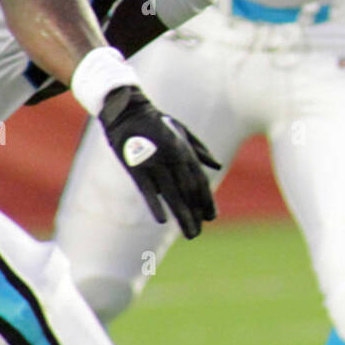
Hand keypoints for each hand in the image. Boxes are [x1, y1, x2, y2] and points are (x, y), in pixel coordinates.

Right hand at [98, 86, 218, 239]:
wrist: (127, 111)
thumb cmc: (156, 122)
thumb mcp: (182, 132)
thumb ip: (200, 151)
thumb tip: (217, 165)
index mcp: (185, 151)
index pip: (200, 181)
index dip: (206, 200)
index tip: (211, 217)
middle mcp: (173, 159)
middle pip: (188, 191)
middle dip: (195, 213)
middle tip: (197, 233)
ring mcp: (155, 163)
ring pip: (172, 194)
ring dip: (182, 215)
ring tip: (190, 234)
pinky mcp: (136, 167)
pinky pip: (147, 190)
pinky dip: (155, 204)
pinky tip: (163, 221)